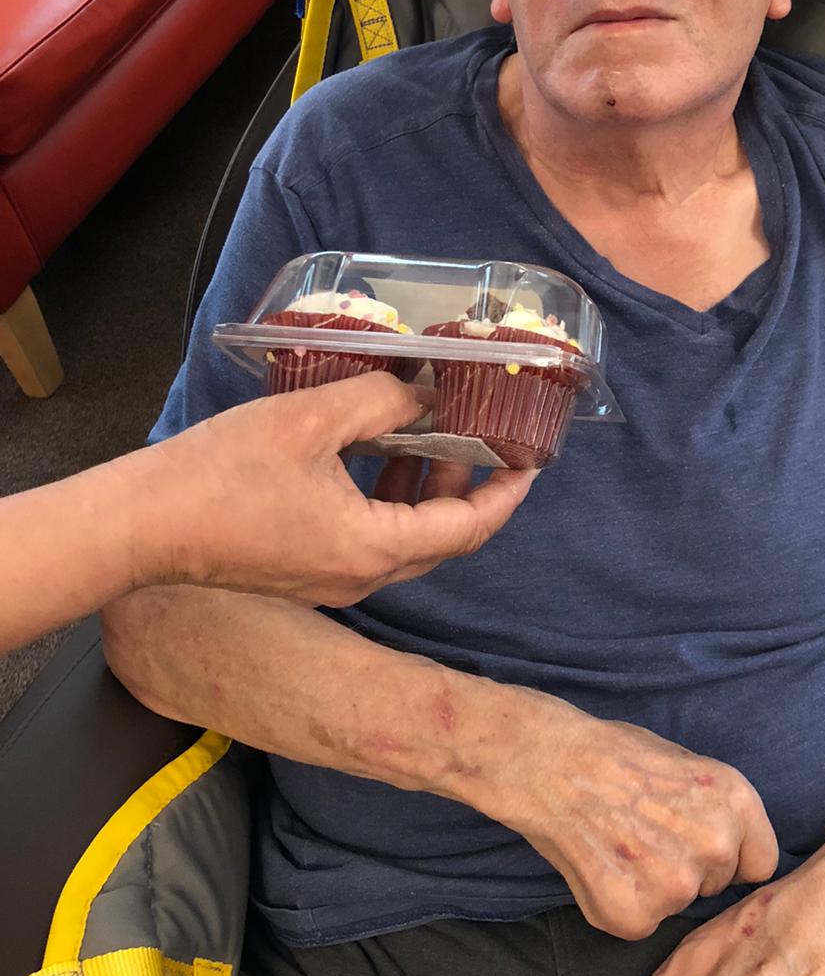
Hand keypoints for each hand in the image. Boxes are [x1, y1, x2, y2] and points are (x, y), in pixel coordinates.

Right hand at [130, 372, 534, 603]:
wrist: (141, 523)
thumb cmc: (222, 472)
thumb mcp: (314, 419)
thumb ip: (382, 400)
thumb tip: (428, 393)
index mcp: (372, 549)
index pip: (467, 530)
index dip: (506, 494)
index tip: (532, 461)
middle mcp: (360, 577)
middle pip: (441, 540)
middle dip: (470, 489)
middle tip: (485, 437)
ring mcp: (330, 582)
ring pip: (404, 541)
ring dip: (425, 491)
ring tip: (432, 434)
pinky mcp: (303, 572)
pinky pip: (368, 541)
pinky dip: (387, 501)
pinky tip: (376, 452)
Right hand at [491, 704, 778, 940]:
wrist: (552, 764)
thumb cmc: (616, 755)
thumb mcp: (690, 763)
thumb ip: (718, 810)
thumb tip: (733, 847)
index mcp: (737, 801)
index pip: (760, 863)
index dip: (730, 857)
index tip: (700, 847)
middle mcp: (716, 844)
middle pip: (716, 885)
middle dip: (688, 868)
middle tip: (645, 835)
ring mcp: (677, 885)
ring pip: (676, 903)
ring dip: (652, 887)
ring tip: (619, 845)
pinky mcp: (636, 916)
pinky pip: (640, 923)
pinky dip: (620, 903)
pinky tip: (600, 866)